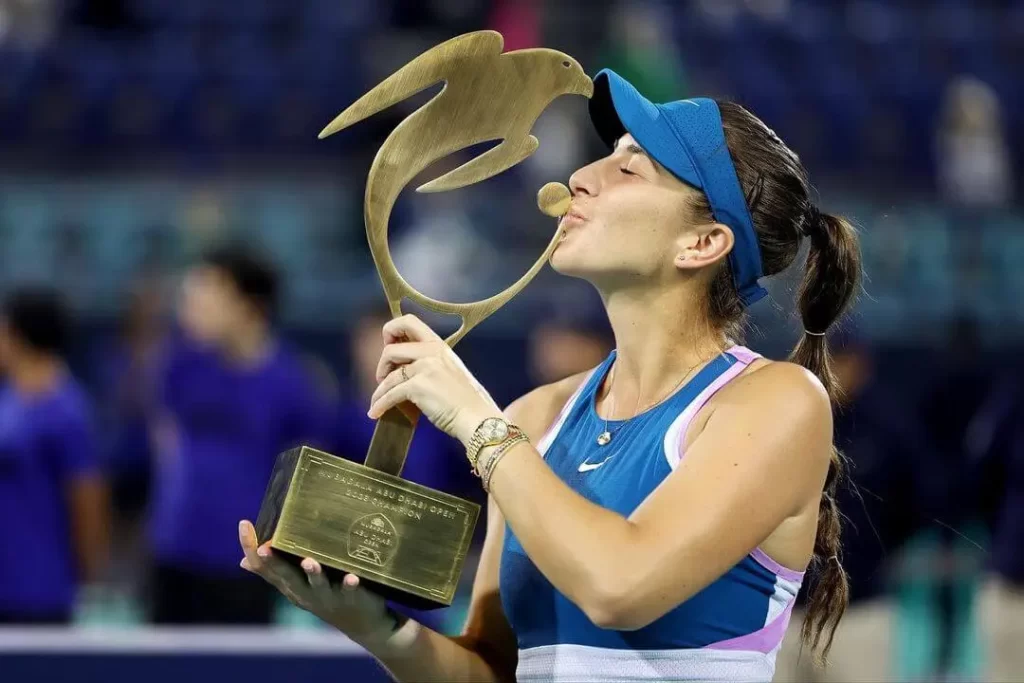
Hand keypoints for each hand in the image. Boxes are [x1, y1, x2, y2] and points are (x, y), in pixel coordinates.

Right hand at [238, 520, 391, 643]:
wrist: (359, 623)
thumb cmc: (323, 596)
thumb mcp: (296, 586)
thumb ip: (274, 572)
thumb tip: (242, 561)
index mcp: (289, 584)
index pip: (264, 567)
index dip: (251, 548)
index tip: (243, 524)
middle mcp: (303, 591)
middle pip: (285, 576)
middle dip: (274, 563)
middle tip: (263, 548)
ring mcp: (326, 596)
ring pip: (317, 585)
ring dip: (313, 574)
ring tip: (309, 561)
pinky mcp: (350, 598)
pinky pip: (349, 591)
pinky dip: (350, 584)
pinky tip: (351, 577)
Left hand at [368, 314, 502, 443]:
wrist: (476, 418)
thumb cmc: (464, 400)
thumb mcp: (448, 370)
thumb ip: (428, 362)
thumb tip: (400, 366)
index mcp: (439, 345)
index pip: (408, 321)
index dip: (391, 330)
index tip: (388, 345)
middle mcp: (432, 351)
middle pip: (390, 349)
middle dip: (382, 365)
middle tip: (383, 379)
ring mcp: (425, 368)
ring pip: (389, 375)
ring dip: (379, 391)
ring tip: (377, 402)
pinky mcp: (418, 386)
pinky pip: (390, 394)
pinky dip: (380, 404)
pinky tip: (375, 413)